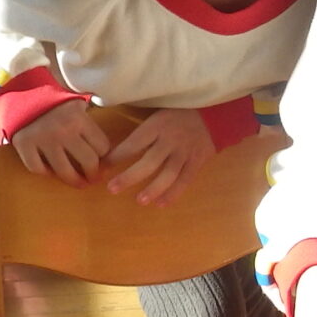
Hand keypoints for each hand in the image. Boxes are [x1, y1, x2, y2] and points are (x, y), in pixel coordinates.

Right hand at [8, 100, 109, 185]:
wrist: (20, 92)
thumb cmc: (53, 100)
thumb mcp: (75, 103)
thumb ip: (89, 122)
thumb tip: (106, 149)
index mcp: (79, 118)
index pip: (102, 147)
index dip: (105, 157)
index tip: (103, 162)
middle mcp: (63, 130)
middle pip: (88, 162)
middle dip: (94, 173)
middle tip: (93, 178)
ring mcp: (42, 139)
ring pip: (64, 171)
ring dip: (74, 181)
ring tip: (79, 183)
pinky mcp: (24, 145)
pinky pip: (37, 168)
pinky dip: (45, 173)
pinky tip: (51, 171)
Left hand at [102, 106, 216, 205]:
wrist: (213, 114)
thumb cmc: (179, 113)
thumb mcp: (158, 113)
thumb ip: (143, 130)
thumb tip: (115, 147)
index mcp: (157, 126)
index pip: (133, 143)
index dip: (117, 156)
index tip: (103, 167)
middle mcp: (170, 140)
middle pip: (149, 162)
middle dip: (129, 177)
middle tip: (112, 189)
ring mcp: (185, 153)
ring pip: (168, 174)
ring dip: (153, 189)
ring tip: (140, 201)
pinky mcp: (197, 162)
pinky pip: (185, 180)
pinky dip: (174, 193)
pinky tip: (161, 203)